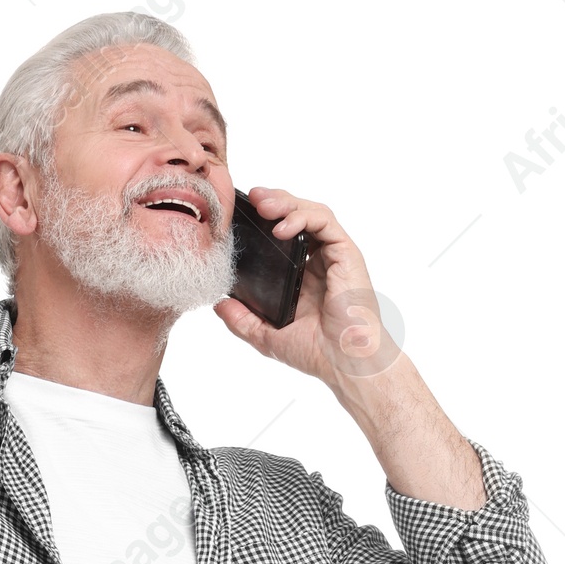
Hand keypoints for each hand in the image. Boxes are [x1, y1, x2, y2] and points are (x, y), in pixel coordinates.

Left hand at [214, 188, 400, 389]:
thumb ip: (242, 320)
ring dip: (286, 203)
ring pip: (311, 212)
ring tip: (263, 205)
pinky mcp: (346, 253)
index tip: (241, 215)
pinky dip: (303, 217)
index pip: (284, 235)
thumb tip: (218, 304)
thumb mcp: (267, 336)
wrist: (345, 363)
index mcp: (303, 275)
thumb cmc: (317, 353)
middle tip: (251, 199)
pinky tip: (283, 227)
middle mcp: (319, 261)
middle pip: (297, 216)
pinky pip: (325, 222)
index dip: (265, 220)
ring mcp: (334, 256)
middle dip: (274, 202)